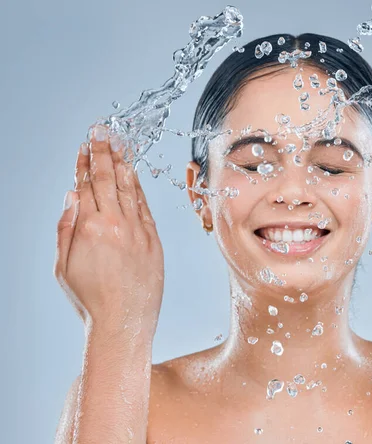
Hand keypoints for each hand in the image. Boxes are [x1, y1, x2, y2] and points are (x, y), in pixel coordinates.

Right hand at [54, 124, 163, 338]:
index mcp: (90, 228)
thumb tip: (72, 197)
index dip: (85, 163)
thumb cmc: (89, 299)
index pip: (87, 185)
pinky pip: (146, 207)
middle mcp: (116, 224)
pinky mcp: (154, 240)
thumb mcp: (63, 265)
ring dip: (123, 164)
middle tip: (101, 132)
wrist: (123, 322)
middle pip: (108, 179)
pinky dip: (139, 189)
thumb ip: (66, 227)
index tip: (85, 145)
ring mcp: (139, 230)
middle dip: (103, 153)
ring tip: (118, 146)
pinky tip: (134, 176)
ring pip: (129, 189)